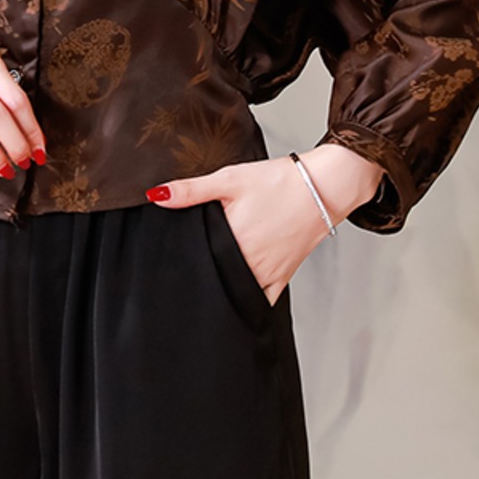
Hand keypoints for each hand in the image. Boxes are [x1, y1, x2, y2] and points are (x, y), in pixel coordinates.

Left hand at [144, 145, 384, 304]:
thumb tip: (157, 196)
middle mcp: (249, 263)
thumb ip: (192, 190)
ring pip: (234, 290)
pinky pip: (260, 299)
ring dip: (219, 286)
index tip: (167, 263)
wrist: (322, 187)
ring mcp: (266, 273)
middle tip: (179, 272)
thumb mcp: (230, 179)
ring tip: (204, 280)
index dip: (178, 261)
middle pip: (214, 277)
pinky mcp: (282, 276)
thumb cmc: (278, 182)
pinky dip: (245, 298)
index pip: (196, 260)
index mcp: (232, 240)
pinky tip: (233, 292)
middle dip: (197, 276)